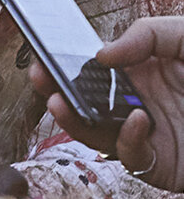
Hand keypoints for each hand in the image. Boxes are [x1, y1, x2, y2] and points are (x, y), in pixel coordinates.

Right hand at [31, 14, 183, 190]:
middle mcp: (138, 102)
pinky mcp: (160, 163)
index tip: (42, 56)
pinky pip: (131, 155)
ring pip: (95, 131)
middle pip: (84, 100)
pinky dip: (126, 139)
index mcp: (143, 71)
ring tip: (60, 103)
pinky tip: (136, 120)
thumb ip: (150, 35)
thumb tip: (103, 54)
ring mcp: (147, 134)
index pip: (93, 69)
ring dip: (73, 119)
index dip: (64, 63)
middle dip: (56, 90)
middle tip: (39, 78)